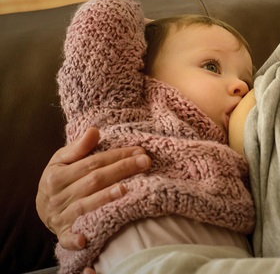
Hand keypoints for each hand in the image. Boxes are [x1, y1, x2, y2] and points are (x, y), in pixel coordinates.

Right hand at [36, 127, 150, 249]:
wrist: (42, 206)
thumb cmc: (59, 179)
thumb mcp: (62, 160)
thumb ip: (78, 147)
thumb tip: (94, 131)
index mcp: (57, 176)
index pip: (92, 163)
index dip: (116, 156)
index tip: (139, 150)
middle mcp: (58, 196)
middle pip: (94, 181)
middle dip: (121, 170)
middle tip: (145, 162)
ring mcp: (60, 216)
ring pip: (86, 206)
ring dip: (105, 198)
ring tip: (125, 189)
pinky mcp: (62, 233)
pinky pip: (68, 238)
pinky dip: (75, 240)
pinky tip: (85, 240)